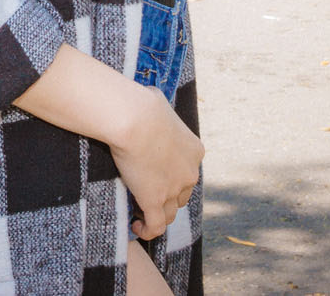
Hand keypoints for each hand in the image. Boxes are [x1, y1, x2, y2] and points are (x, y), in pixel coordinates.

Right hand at [109, 82, 201, 241]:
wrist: (134, 119)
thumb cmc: (142, 105)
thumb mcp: (159, 103)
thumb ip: (159, 111)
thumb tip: (151, 99)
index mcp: (194, 151)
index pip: (187, 171)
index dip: (172, 175)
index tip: (154, 173)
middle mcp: (189, 173)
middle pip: (182, 194)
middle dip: (167, 196)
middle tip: (146, 191)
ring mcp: (173, 190)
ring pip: (170, 213)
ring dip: (157, 215)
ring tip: (140, 213)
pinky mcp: (155, 201)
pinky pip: (155, 226)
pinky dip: (148, 230)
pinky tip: (137, 228)